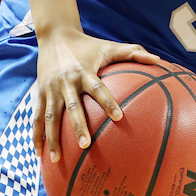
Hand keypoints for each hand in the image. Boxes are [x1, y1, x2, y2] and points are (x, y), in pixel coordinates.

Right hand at [34, 28, 158, 162]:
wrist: (55, 35)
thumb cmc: (87, 44)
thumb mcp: (109, 46)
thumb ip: (134, 53)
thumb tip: (158, 60)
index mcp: (84, 72)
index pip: (98, 89)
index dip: (108, 102)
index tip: (119, 118)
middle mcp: (66, 82)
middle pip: (72, 107)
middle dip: (78, 126)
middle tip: (85, 145)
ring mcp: (50, 89)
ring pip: (50, 116)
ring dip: (52, 138)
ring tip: (56, 159)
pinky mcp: (39, 93)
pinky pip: (36, 117)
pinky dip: (37, 135)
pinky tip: (40, 154)